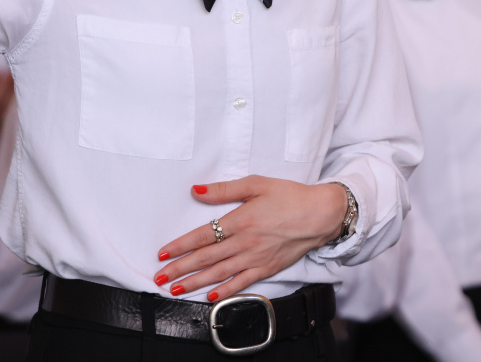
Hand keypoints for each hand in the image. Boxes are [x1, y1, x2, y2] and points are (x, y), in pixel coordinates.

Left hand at [153, 177, 346, 301]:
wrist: (320, 214)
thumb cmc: (289, 196)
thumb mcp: (256, 184)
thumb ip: (224, 190)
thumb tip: (196, 190)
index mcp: (240, 220)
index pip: (202, 236)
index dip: (180, 246)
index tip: (162, 253)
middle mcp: (245, 243)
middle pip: (206, 258)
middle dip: (181, 269)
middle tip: (160, 277)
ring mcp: (256, 258)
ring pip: (220, 274)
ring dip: (195, 283)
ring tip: (176, 289)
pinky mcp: (268, 268)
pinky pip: (243, 283)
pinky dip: (226, 291)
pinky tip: (211, 296)